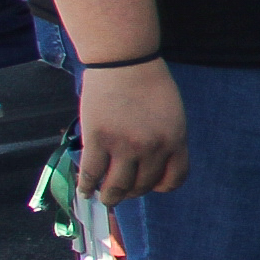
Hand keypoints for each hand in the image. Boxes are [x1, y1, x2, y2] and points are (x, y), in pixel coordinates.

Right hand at [77, 61, 187, 205]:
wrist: (125, 62)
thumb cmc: (149, 83)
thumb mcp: (172, 114)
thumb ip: (165, 139)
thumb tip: (151, 165)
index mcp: (175, 140)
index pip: (174, 179)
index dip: (160, 187)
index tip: (151, 186)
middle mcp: (152, 148)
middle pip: (143, 186)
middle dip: (132, 192)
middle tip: (122, 191)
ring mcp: (124, 146)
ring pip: (116, 187)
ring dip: (110, 196)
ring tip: (104, 197)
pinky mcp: (98, 140)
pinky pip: (91, 174)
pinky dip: (86, 186)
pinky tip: (84, 190)